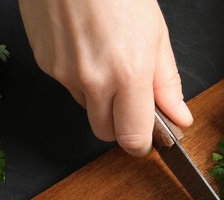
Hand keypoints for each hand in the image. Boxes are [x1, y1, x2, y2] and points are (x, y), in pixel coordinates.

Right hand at [18, 0, 192, 155]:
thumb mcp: (156, 33)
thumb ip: (166, 82)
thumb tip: (179, 116)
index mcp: (128, 73)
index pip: (132, 138)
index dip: (142, 142)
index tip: (149, 136)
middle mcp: (93, 80)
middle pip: (105, 133)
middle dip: (119, 123)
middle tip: (130, 96)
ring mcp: (64, 74)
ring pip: (85, 107)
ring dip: (98, 96)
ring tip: (106, 56)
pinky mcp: (44, 64)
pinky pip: (67, 85)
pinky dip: (78, 75)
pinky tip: (85, 46)